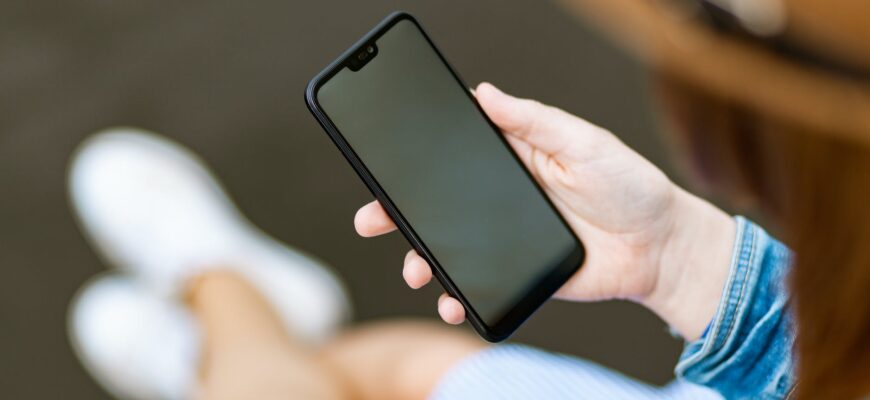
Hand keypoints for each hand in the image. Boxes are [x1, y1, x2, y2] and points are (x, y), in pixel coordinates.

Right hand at [355, 83, 733, 339]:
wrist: (661, 247)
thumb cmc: (630, 185)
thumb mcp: (583, 141)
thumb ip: (533, 120)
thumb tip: (485, 93)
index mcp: (514, 159)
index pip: (454, 158)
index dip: (417, 163)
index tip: (384, 166)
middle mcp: (502, 199)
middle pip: (439, 206)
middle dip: (400, 215)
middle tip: (371, 221)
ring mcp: (507, 238)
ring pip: (451, 248)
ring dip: (424, 259)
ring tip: (416, 269)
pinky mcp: (519, 273)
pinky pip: (479, 282)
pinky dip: (459, 294)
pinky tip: (451, 300)